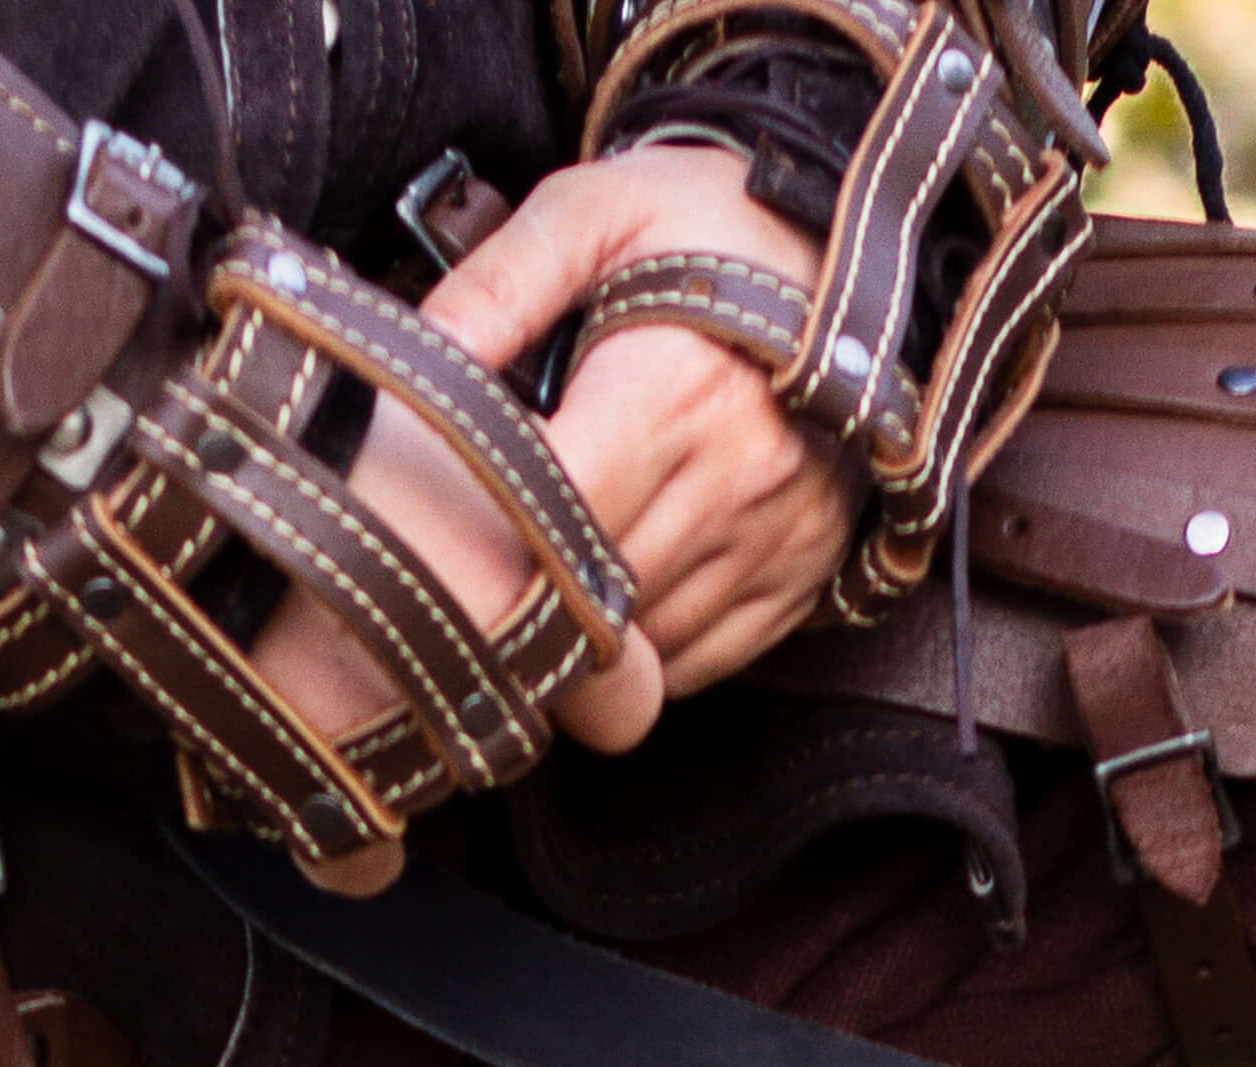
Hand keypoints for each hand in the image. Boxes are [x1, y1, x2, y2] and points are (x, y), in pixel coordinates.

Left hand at [253, 146, 860, 772]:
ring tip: (548, 575)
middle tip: (476, 568)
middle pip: (599, 602)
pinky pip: (698, 663)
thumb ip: (498, 284)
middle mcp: (739, 478)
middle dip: (529, 597)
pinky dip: (644, 654)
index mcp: (678, 389)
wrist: (839, 252)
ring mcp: (778, 539)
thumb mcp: (592, 212)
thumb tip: (416, 360)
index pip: (561, 517)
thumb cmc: (703, 224)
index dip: (492, 537)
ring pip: (646, 652)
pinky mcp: (802, 577)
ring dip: (583, 638)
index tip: (447, 524)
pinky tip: (615, 595)